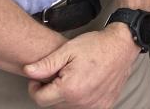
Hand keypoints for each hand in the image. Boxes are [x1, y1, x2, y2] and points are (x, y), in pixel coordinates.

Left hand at [24, 24, 140, 108]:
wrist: (122, 46)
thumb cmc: (96, 46)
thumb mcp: (67, 50)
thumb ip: (46, 64)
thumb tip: (28, 71)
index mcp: (70, 89)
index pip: (40, 100)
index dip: (35, 88)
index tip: (39, 78)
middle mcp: (81, 102)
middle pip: (53, 104)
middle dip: (51, 91)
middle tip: (59, 74)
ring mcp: (94, 106)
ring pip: (68, 108)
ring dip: (65, 96)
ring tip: (72, 77)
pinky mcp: (103, 106)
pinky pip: (83, 108)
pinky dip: (80, 99)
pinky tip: (84, 84)